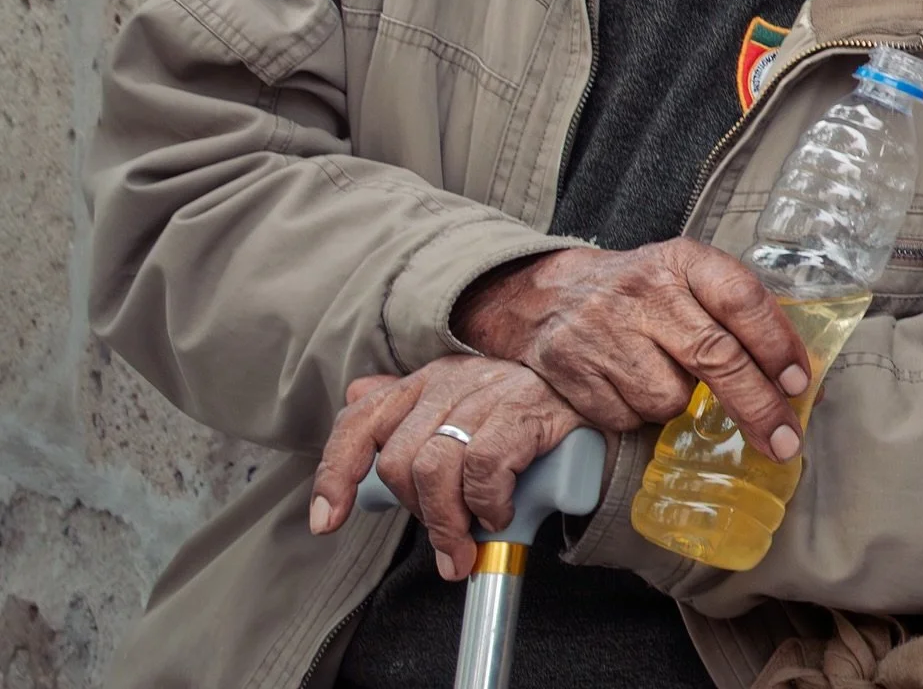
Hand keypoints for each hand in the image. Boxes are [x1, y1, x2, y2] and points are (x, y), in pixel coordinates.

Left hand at [309, 356, 583, 580]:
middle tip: (448, 538)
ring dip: (448, 524)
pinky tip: (501, 512)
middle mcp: (450, 382)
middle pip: (398, 463)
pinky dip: (487, 506)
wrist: (591, 396)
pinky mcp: (523, 412)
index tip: (327, 520)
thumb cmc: (521, 410)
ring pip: (434, 470)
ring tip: (469, 544)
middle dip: (418, 515)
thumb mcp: (463, 404)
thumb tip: (356, 397)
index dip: (336, 472)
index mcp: (426, 381)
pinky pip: (483, 472)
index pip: (361, 420)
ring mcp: (487, 393)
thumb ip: (411, 407)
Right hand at [453, 239, 811, 461]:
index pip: (740, 298)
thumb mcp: (687, 280)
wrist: (547, 295)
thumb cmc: (638, 293)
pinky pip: (629, 418)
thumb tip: (801, 386)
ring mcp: (607, 331)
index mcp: (682, 261)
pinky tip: (624, 384)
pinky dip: (635, 414)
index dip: (776, 344)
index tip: (800, 384)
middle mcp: (645, 291)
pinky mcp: (575, 371)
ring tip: (657, 373)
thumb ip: (739, 320)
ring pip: (670, 398)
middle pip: (716, 355)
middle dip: (756, 405)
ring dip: (676, 403)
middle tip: (784, 440)